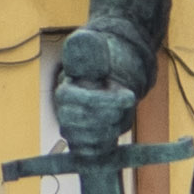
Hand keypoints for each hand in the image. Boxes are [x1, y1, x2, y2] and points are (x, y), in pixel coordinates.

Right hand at [42, 33, 148, 158]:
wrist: (110, 71)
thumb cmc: (103, 57)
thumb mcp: (95, 44)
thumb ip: (86, 43)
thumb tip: (80, 41)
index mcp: (65, 91)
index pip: (80, 102)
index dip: (106, 101)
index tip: (129, 96)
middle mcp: (64, 113)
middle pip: (88, 125)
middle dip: (113, 115)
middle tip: (127, 101)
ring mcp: (73, 130)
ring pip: (94, 140)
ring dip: (115, 126)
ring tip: (121, 110)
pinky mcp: (84, 143)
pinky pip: (94, 152)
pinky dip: (111, 140)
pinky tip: (116, 123)